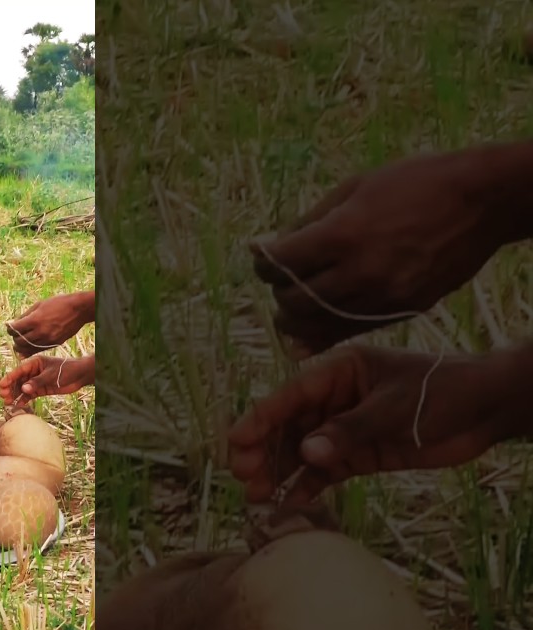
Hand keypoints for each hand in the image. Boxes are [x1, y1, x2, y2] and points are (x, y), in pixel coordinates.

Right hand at [0, 354, 93, 406]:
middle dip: (10, 388)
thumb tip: (23, 389)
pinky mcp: (41, 389)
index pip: (18, 371)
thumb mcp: (51, 375)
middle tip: (4, 396)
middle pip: (18, 380)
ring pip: (22, 388)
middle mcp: (33, 372)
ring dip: (15, 395)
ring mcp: (36, 381)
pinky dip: (24, 399)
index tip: (1, 386)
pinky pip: (29, 394)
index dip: (9, 378)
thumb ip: (37, 382)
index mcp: (34, 363)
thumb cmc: (66, 370)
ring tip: (8, 403)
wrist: (80, 376)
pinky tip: (18, 405)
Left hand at [6, 291, 92, 357]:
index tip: (9, 326)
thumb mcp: (39, 305)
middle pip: (19, 341)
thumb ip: (25, 315)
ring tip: (19, 342)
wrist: (78, 309)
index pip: (15, 329)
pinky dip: (30, 350)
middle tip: (14, 334)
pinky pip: (38, 350)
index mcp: (34, 320)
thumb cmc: (58, 303)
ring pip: (27, 348)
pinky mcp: (54, 344)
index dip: (10, 328)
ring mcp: (48, 339)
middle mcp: (40, 332)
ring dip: (21, 346)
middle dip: (14, 338)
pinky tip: (27, 348)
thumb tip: (13, 323)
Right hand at [226, 345, 524, 507]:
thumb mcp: (395, 408)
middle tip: (243, 475)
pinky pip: (325, 471)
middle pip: (288, 426)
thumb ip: (350, 430)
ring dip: (278, 472)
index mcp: (338, 372)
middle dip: (264, 450)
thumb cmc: (443, 392)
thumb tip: (306, 454)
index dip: (260, 418)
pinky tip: (289, 503)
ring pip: (301, 451)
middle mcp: (334, 399)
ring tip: (256, 495)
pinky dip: (307, 486)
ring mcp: (345, 428)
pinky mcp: (360, 454)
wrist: (487, 410)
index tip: (236, 442)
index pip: (289, 395)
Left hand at [251, 150, 515, 358]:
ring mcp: (382, 296)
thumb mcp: (352, 189)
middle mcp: (360, 272)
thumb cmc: (414, 184)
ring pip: (316, 322)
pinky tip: (308, 330)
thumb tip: (269, 248)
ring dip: (295, 315)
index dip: (263, 260)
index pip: (281, 262)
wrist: (481, 201)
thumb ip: (308, 222)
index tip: (261, 254)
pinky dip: (322, 333)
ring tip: (292, 304)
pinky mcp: (401, 310)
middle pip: (293, 298)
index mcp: (342, 235)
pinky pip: (349, 331)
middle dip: (278, 288)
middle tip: (279, 278)